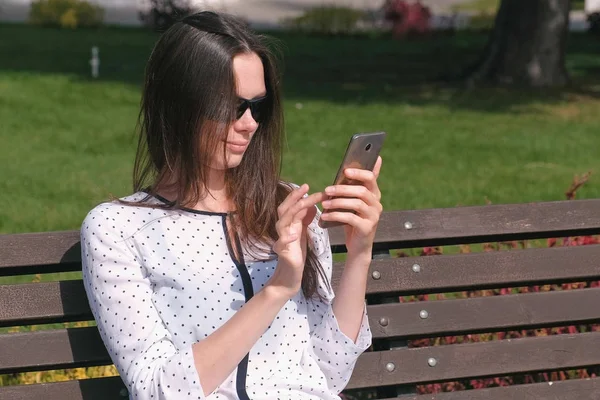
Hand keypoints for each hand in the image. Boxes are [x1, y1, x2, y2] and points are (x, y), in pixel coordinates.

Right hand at [268, 184, 325, 298]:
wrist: (291, 275)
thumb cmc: (296, 253)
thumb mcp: (302, 232)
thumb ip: (304, 218)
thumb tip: (311, 204)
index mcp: (289, 224)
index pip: (290, 205)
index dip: (297, 195)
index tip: (307, 185)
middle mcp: (283, 229)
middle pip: (284, 209)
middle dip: (294, 198)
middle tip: (306, 188)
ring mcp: (281, 240)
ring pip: (282, 222)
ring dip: (293, 212)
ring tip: (305, 204)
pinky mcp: (282, 252)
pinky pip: (281, 243)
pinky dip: (286, 238)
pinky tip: (294, 235)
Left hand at [320, 156, 382, 256]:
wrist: (358, 245)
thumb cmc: (353, 220)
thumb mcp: (353, 203)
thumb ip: (352, 188)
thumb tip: (346, 169)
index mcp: (374, 194)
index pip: (371, 178)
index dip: (359, 173)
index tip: (345, 171)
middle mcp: (377, 204)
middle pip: (361, 191)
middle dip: (342, 189)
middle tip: (327, 189)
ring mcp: (374, 216)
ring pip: (356, 204)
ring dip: (338, 202)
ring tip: (324, 203)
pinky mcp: (367, 227)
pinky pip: (350, 218)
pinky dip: (336, 215)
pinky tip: (325, 215)